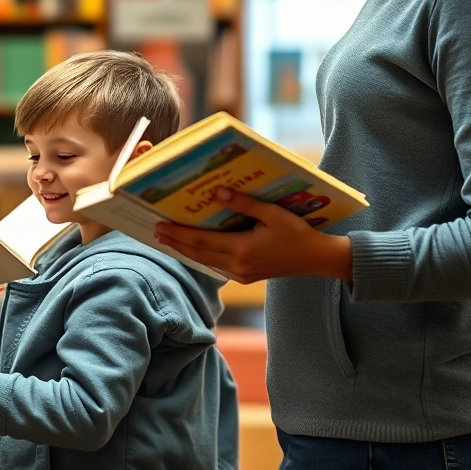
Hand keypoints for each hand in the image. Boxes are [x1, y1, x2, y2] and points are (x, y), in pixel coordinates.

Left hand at [155, 187, 352, 283]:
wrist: (315, 259)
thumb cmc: (297, 233)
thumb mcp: (273, 213)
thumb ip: (244, 204)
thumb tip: (218, 193)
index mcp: (242, 249)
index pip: (201, 241)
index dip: (178, 234)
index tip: (160, 226)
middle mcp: (238, 265)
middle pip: (197, 253)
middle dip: (175, 242)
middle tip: (155, 231)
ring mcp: (241, 274)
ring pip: (205, 261)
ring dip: (186, 250)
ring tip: (168, 239)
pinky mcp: (245, 277)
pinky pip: (216, 265)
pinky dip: (201, 256)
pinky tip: (193, 248)